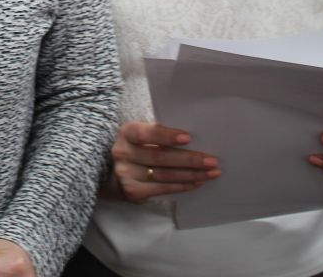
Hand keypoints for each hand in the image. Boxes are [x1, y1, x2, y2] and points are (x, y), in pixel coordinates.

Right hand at [102, 121, 219, 203]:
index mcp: (126, 133)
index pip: (145, 133)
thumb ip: (157, 130)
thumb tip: (191, 130)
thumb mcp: (139, 134)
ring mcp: (127, 174)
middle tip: (212, 160)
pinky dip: (182, 186)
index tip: (188, 138)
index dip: (166, 135)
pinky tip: (197, 182)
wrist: (111, 171)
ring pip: (164, 175)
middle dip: (189, 159)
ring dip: (191, 174)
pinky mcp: (133, 191)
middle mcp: (123, 153)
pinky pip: (163, 189)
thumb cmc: (135, 147)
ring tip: (211, 173)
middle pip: (160, 157)